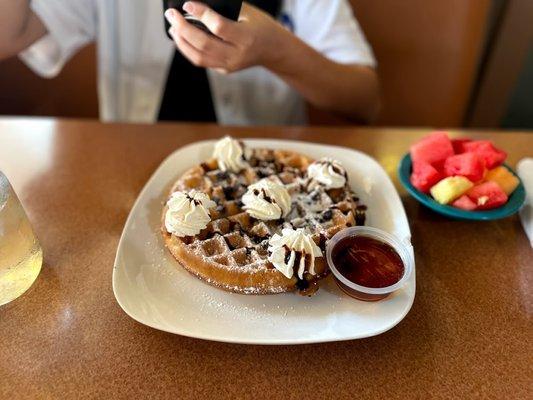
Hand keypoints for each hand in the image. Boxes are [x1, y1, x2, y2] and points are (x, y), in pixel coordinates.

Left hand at [165, 1, 287, 72]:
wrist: (273, 50)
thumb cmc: (261, 26)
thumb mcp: (248, 12)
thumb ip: (225, 9)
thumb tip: (197, 5)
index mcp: (246, 38)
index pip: (218, 27)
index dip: (201, 14)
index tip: (187, 4)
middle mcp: (237, 55)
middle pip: (204, 44)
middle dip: (183, 28)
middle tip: (171, 15)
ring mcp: (229, 65)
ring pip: (198, 57)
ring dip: (181, 41)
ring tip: (173, 27)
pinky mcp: (224, 70)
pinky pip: (201, 61)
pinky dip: (188, 49)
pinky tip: (182, 37)